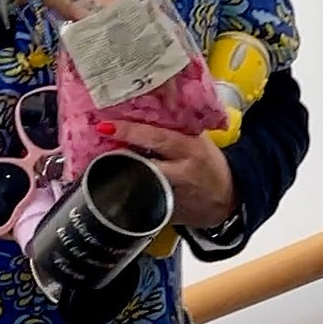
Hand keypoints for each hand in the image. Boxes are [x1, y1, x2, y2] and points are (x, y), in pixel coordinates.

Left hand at [99, 120, 236, 228]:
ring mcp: (173, 197)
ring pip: (139, 188)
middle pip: (143, 166)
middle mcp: (181, 173)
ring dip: (118, 178)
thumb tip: (141, 107)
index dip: (130, 132)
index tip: (104, 126)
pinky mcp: (167, 215)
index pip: (157, 138)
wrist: (228, 199)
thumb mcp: (197, 141)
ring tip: (96, 168)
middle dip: (118, 159)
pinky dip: (127, 196)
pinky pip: (141, 204)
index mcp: (190, 149)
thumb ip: (174, 128)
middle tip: (94, 150)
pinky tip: (113, 189)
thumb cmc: (209, 163)